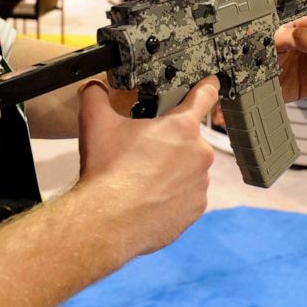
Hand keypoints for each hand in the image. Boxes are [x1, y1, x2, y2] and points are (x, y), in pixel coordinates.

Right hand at [76, 77, 218, 257]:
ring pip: (189, 168)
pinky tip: (150, 197)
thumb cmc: (107, 172)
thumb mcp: (95, 123)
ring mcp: (200, 184)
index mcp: (182, 127)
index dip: (207, 87)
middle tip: (144, 150)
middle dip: (170, 140)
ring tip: (143, 179)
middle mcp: (200, 153)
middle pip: (189, 137)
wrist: (107, 223)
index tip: (211, 83)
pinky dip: (173, 195)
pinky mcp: (196, 209)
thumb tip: (95, 85)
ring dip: (173, 169)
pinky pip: (188, 195)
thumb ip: (97, 95)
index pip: (205, 96)